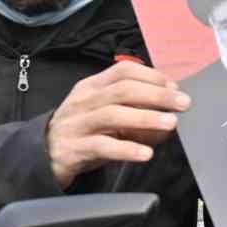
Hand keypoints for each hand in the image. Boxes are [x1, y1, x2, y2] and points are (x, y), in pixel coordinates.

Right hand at [46, 61, 189, 188]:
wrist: (43, 155)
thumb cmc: (83, 131)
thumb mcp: (105, 113)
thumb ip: (133, 107)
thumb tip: (170, 108)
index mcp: (92, 86)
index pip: (123, 71)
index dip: (152, 77)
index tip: (175, 87)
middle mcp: (83, 101)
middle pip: (122, 90)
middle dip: (157, 95)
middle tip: (183, 103)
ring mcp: (75, 124)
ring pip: (112, 115)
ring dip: (145, 118)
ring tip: (170, 124)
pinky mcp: (72, 148)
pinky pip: (102, 146)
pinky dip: (126, 149)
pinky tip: (145, 153)